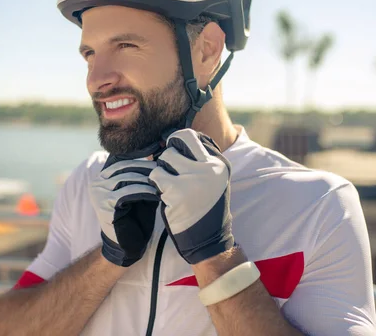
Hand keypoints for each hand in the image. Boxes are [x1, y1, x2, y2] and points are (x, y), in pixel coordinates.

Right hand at [89, 156, 159, 266]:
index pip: (120, 159)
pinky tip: (155, 194)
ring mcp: (98, 194)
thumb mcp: (137, 190)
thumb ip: (140, 174)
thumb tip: (156, 153)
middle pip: (123, 167)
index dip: (139, 155)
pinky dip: (144, 192)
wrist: (127, 244)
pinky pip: (127, 193)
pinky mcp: (104, 206)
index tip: (157, 152)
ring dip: (146, 179)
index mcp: (101, 177)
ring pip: (126, 178)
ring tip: (161, 181)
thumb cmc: (135, 216)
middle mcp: (96, 183)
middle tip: (163, 167)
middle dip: (145, 167)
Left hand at [149, 129, 233, 264]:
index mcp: (219, 162)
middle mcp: (210, 168)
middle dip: (168, 158)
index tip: (175, 158)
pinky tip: (167, 197)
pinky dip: (157, 186)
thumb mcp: (211, 178)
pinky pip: (156, 176)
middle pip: (175, 144)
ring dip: (161, 172)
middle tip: (172, 175)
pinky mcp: (178, 192)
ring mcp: (195, 179)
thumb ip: (196, 158)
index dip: (176, 143)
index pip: (189, 135)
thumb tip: (166, 137)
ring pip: (163, 159)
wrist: (208, 240)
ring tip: (171, 187)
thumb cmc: (204, 206)